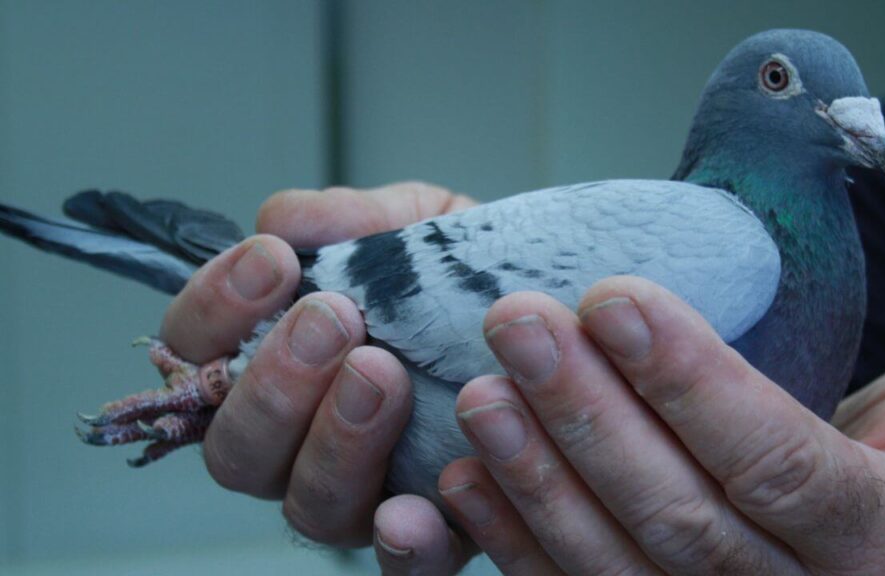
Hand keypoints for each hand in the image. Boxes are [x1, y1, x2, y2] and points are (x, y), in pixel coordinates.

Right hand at [157, 183, 477, 556]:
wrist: (559, 319)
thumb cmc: (468, 278)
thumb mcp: (420, 227)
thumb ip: (353, 222)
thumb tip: (281, 220)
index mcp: (277, 362)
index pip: (196, 352)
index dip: (213, 310)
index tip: (271, 260)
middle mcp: (301, 440)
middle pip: (235, 448)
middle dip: (274, 381)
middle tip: (333, 319)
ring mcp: (361, 494)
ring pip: (307, 505)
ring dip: (335, 440)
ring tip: (383, 373)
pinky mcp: (430, 535)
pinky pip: (400, 565)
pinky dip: (401, 542)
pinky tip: (414, 508)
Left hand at [431, 254, 884, 573]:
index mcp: (882, 547)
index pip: (777, 469)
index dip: (692, 386)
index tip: (614, 298)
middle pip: (677, 519)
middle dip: (588, 417)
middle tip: (517, 324)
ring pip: (615, 566)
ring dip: (537, 478)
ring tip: (479, 394)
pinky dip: (518, 540)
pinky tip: (465, 479)